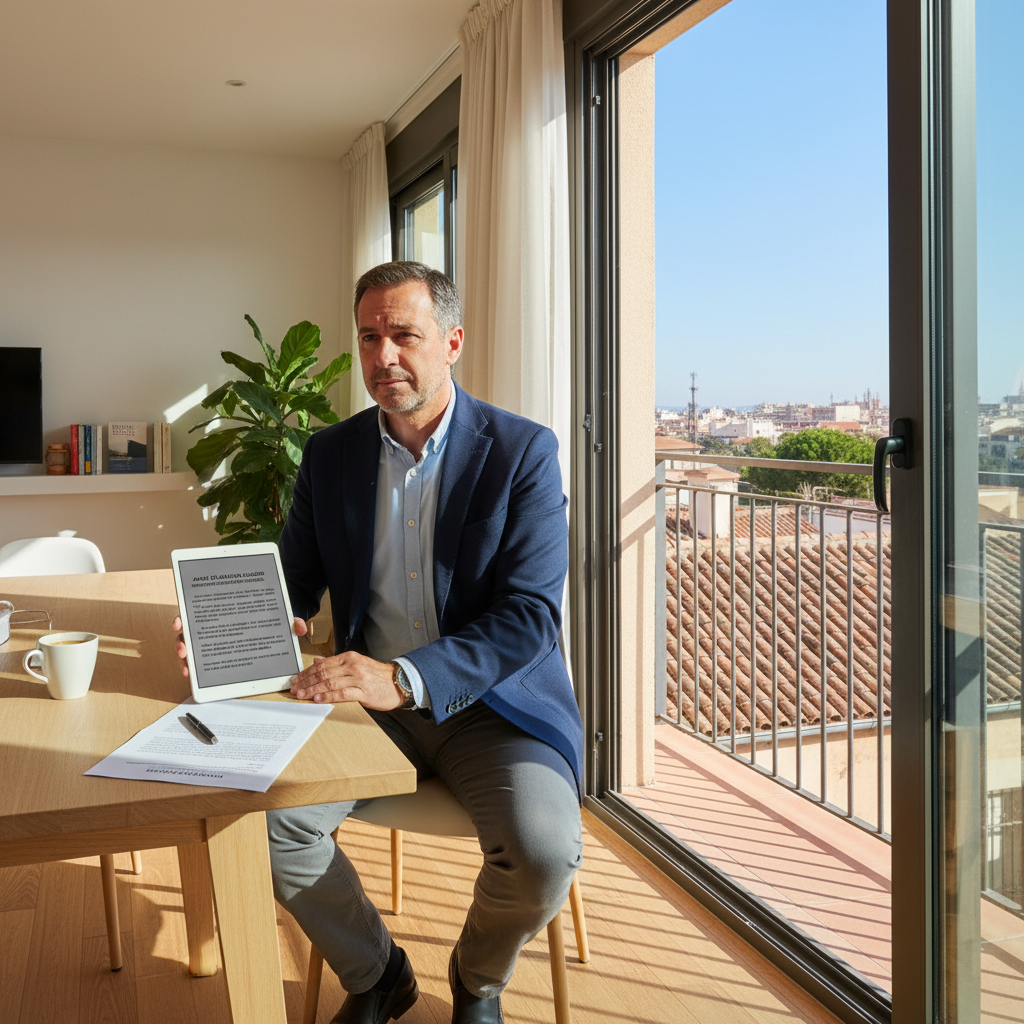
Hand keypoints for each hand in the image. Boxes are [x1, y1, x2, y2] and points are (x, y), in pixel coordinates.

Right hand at [171, 615, 306, 677]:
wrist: (274, 625)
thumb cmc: (270, 618)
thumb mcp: (280, 618)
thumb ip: (291, 620)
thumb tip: (297, 626)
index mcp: (224, 611)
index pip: (199, 610)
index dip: (186, 615)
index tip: (181, 621)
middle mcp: (213, 625)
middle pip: (190, 631)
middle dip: (182, 640)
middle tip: (183, 648)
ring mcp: (212, 641)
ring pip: (191, 647)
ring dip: (184, 656)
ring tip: (186, 664)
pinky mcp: (216, 654)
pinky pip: (200, 661)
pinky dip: (194, 667)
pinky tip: (192, 674)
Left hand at [290, 651, 400, 709]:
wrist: (399, 682)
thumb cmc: (377, 675)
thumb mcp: (356, 664)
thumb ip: (335, 663)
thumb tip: (316, 662)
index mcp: (349, 657)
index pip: (322, 664)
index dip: (307, 673)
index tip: (297, 680)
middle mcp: (353, 665)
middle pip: (323, 673)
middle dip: (306, 682)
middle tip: (295, 689)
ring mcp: (359, 678)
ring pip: (330, 683)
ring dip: (313, 690)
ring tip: (302, 695)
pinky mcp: (364, 692)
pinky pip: (342, 694)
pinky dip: (329, 696)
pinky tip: (319, 699)